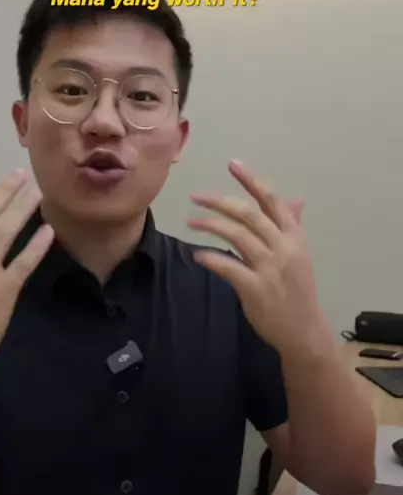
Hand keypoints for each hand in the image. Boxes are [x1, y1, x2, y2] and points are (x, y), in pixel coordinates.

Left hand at [188, 160, 328, 355]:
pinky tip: (198, 255)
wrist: (303, 329)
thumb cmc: (298, 290)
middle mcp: (284, 247)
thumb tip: (296, 199)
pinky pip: (229, 267)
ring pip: (237, 236)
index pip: (272, 200)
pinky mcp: (255, 288)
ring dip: (211, 225)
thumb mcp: (300, 254)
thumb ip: (293, 226)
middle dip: (221, 201)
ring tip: (191, 221)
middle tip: (197, 196)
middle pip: (250, 214)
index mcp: (294, 236)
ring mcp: (270, 268)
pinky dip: (211, 258)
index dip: (251, 180)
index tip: (232, 164)